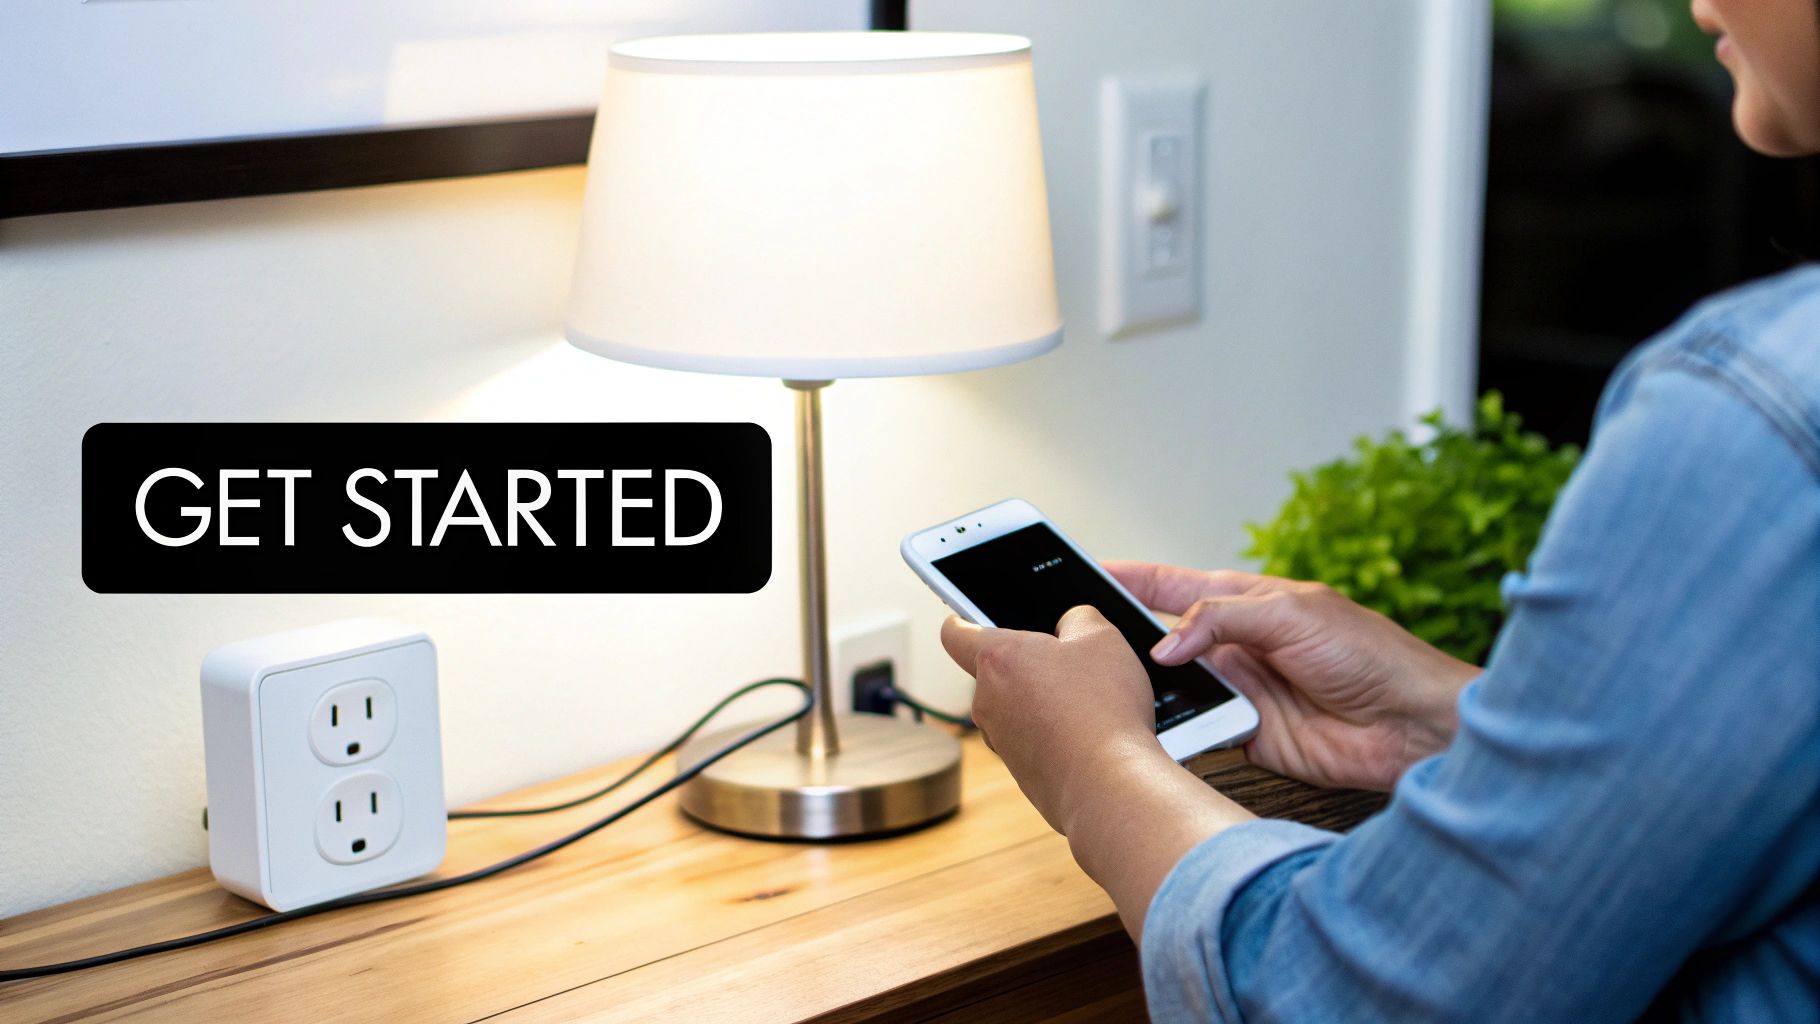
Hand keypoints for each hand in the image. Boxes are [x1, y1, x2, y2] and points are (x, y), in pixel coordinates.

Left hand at [941, 604, 1256, 940]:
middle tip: (1070, 664)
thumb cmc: (1103, 711)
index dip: (963, 619)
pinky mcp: (1020, 773)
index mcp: (997, 659)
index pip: (955, 632)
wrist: (1111, 788)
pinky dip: (1053, 735)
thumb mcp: (1104, 639)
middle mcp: (988, 702)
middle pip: (996, 671)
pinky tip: (1089, 736)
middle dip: (1028, 665)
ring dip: (1042, 702)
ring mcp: (1001, 741)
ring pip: (1015, 708)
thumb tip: (1072, 624)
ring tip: (1088, 704)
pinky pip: (1032, 740)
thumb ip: (1080, 618)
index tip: (971, 617)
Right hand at [1109, 562, 1479, 791]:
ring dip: (1150, 689)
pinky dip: (1177, 731)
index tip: (1084, 570)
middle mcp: (1237, 646)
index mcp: (1246, 602)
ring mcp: (1239, 691)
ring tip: (1110, 685)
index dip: (1131, 577)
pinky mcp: (1246, 736)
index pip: (1173, 585)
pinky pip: (1197, 732)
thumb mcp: (1291, 614)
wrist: (1412, 725)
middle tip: (1079, 636)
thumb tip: (1164, 645)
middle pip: (1163, 640)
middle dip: (1124, 638)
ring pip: (1174, 688)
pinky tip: (1156, 727)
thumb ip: (1221, 620)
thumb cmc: (1370, 655)